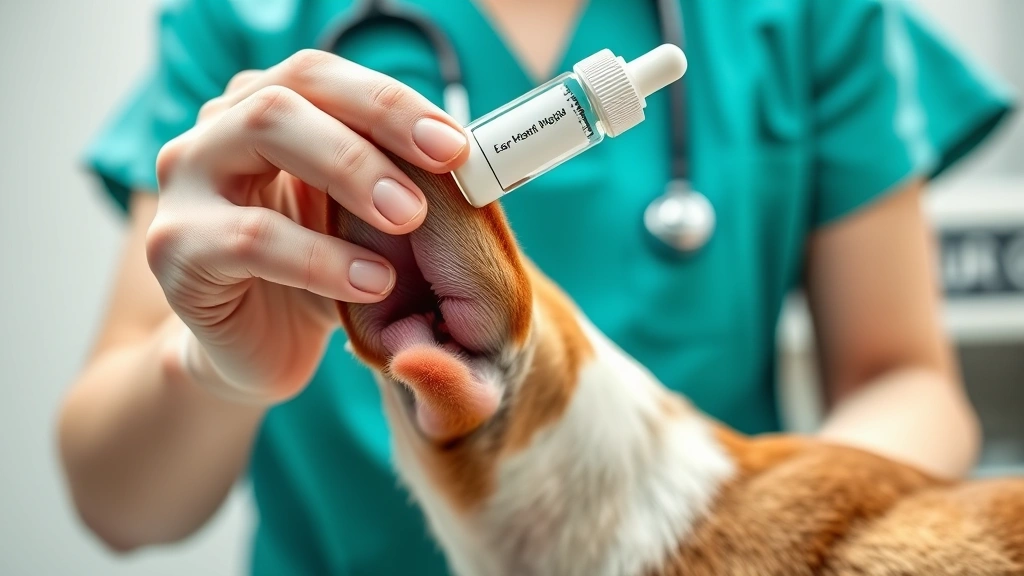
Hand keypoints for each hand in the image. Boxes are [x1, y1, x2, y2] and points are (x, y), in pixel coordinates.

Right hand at [147, 50, 469, 403]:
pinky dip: (321, 258)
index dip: (391, 102)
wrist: (257, 348)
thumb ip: (398, 178)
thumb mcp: (364, 218)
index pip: (321, 76)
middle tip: (435, 176)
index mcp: (261, 108)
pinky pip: (249, 237)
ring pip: (260, 136)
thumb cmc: (318, 272)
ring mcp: (184, 182)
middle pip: (287, 92)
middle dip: (372, 131)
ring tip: (409, 219)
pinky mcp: (174, 245)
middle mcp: (215, 130)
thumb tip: (470, 155)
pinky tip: (373, 281)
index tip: (456, 145)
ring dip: (348, 171)